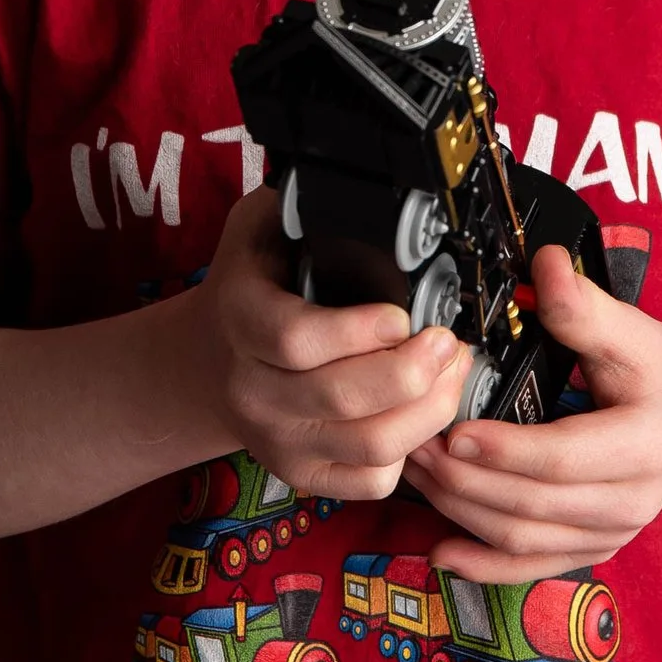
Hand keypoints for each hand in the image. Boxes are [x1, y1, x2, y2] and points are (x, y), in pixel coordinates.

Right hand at [197, 188, 471, 504]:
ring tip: (453, 372)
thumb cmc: (252, 285)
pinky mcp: (304, 474)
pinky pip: (370, 481)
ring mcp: (278, 439)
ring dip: (429, 410)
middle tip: (450, 341)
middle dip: (416, 370)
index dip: (360, 331)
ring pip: (371, 445)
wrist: (208, 362)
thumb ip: (298, 204)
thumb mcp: (258, 227)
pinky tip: (425, 413)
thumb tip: (355, 180)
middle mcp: (253, 389)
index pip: (298, 340)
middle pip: (345, 397)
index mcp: (240, 320)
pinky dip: (412, 452)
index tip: (403, 314)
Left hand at [403, 242, 661, 582]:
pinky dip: (482, 564)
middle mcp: (632, 501)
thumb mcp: (634, 332)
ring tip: (415, 471)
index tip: (453, 432)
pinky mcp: (593, 548)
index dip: (503, 450)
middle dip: (462, 478)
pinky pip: (531, 567)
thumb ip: (583, 306)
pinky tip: (441, 550)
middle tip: (412, 443)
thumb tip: (544, 266)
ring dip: (459, 510)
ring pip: (522, 538)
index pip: (562, 457)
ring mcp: (612, 532)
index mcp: (645, 445)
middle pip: (531, 504)